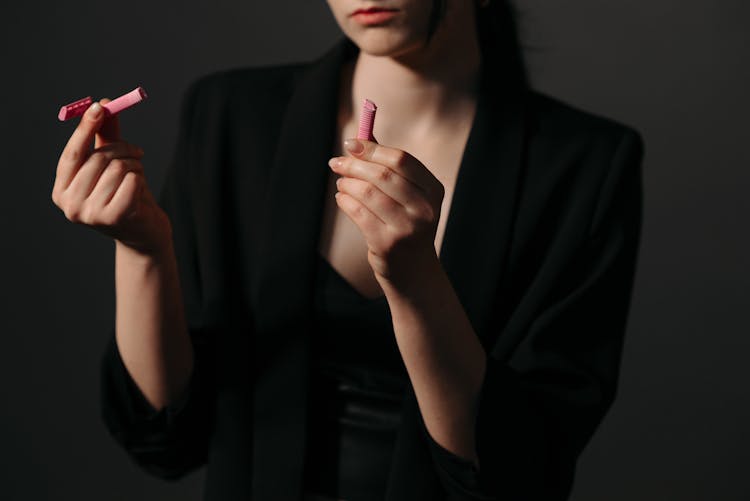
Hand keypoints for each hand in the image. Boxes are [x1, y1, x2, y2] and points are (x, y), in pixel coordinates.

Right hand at [51, 99, 170, 256]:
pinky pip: (132, 181)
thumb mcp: (113, 164)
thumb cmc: (125, 195)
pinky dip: (141, 179)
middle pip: (98, 158)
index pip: (72, 154)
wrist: (144, 232)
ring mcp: (91, 214)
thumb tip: (104, 103)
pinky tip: (141, 192)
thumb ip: (106, 136)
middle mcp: (70, 205)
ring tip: (138, 176)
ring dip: (135, 166)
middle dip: (123, 149)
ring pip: (118, 168)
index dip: (85, 129)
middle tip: (137, 152)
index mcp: (62, 190)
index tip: (98, 107)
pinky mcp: (114, 218)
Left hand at [328, 137, 444, 289]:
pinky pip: (358, 213)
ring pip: (367, 193)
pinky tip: (342, 198)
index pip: (401, 160)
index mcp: (433, 190)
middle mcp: (424, 209)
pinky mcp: (387, 243)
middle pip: (383, 175)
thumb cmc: (406, 222)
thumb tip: (360, 139)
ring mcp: (407, 228)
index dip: (372, 149)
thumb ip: (388, 167)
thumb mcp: (408, 196)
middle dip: (354, 165)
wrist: (413, 269)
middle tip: (336, 162)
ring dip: (347, 183)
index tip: (350, 144)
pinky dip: (345, 201)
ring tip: (341, 182)